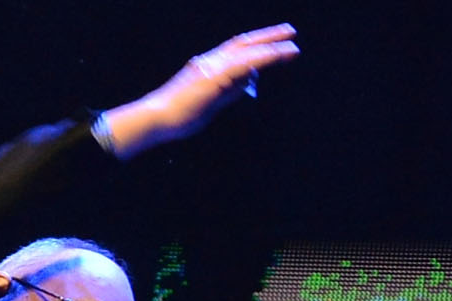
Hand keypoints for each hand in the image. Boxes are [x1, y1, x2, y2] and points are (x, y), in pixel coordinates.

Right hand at [103, 24, 299, 158]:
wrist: (158, 117)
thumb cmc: (180, 114)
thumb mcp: (211, 101)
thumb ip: (230, 90)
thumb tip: (249, 81)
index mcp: (208, 64)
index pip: (237, 48)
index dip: (257, 42)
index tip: (275, 40)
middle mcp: (211, 60)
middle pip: (244, 43)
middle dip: (269, 37)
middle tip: (291, 32)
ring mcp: (213, 67)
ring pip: (248, 52)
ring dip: (272, 48)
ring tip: (293, 47)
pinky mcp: (215, 78)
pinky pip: (244, 64)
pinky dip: (263, 58)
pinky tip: (277, 56)